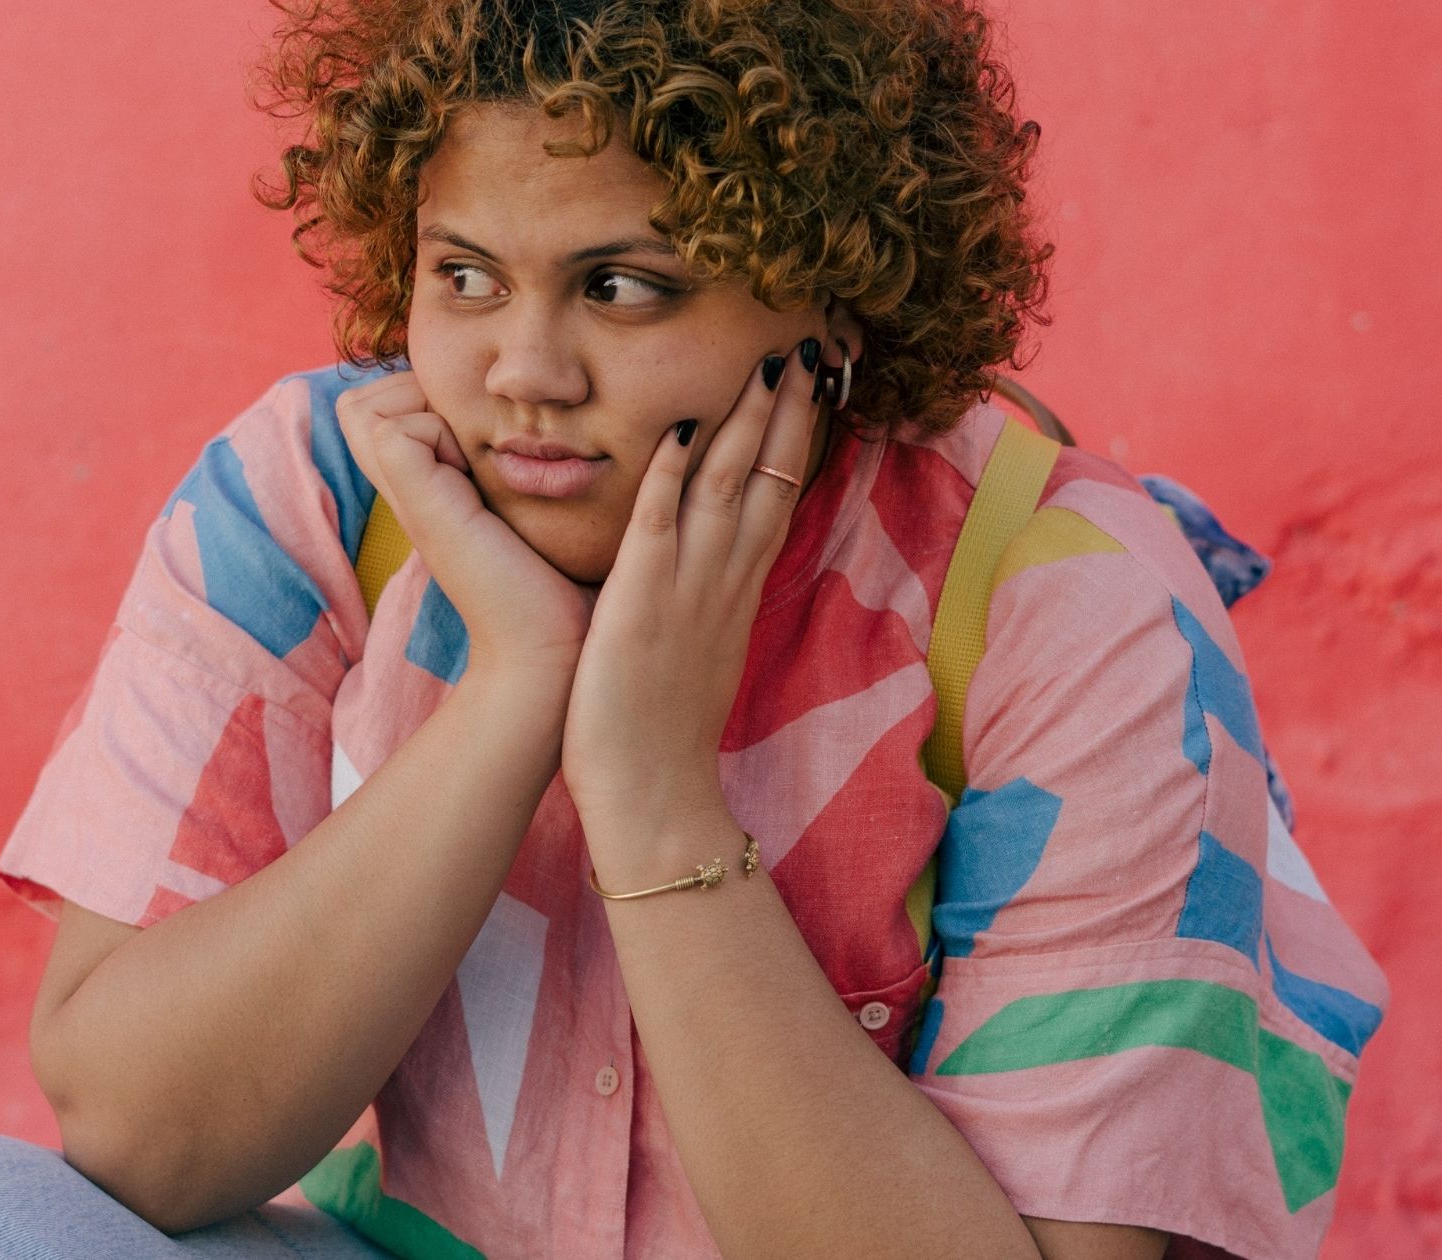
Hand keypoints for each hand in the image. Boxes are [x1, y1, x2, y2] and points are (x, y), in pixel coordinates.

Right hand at [336, 370, 595, 679]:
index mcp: (425, 484)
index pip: (376, 403)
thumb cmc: (555, 581)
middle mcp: (405, 488)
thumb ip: (504, 464)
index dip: (417, 393)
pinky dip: (440, 430)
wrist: (549, 647)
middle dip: (413, 391)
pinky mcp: (420, 508)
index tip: (474, 433)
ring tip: (473, 455)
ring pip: (367, 407)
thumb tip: (530, 410)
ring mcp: (406, 499)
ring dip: (426, 408)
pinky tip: (478, 475)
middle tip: (470, 436)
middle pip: (359, 403)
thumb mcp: (523, 502)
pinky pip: (396, 429)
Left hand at [561, 342, 820, 850]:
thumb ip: (705, 599)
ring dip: (746, 424)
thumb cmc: (663, 732)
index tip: (810, 385)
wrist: (654, 797)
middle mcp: (723, 581)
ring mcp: (687, 590)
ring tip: (766, 362)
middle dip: (790, 412)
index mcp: (735, 591)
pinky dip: (667, 476)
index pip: (775, 496)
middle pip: (769, 479)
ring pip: (725, 488)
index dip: (794, 438)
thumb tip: (712, 564)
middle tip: (810, 347)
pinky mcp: (640, 603)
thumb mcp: (697, 651)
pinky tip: (676, 426)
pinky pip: (656, 526)